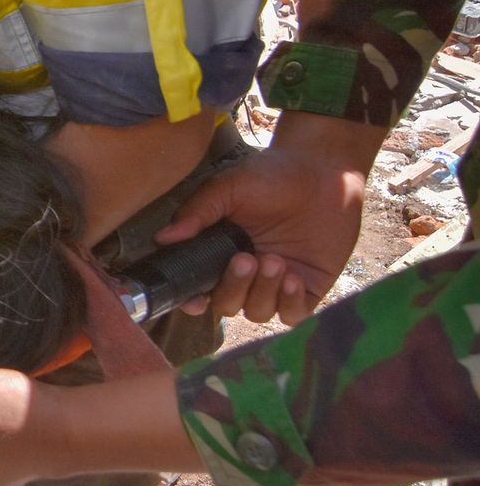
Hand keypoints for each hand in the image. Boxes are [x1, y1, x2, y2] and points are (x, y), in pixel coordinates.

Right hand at [154, 113, 384, 323]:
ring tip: (275, 260)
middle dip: (233, 288)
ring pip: (258, 312)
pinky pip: (293, 314)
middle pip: (226, 304)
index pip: (199, 286)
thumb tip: (162, 238)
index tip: (193, 300)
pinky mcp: (307, 287)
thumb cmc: (272, 175)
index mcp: (219, 251)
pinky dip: (289, 303)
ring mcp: (276, 282)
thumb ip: (197, 213)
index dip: (192, 299)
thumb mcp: (228, 187)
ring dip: (262, 291)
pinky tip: (292, 277)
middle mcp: (245, 272)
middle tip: (245, 259)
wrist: (323, 171)